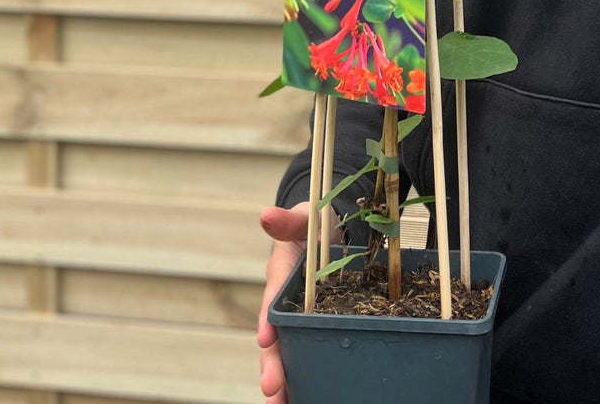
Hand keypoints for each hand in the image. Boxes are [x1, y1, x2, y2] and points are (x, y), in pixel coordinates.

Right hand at [257, 202, 309, 403]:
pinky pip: (311, 352)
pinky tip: (311, 397)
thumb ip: (288, 221)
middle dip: (272, 366)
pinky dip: (308, 376)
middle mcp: (285, 304)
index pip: (270, 302)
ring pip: (289, 354)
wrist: (333, 230)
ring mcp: (300, 318)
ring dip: (286, 381)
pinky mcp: (318, 325)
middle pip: (275, 340)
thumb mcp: (304, 219)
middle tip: (271, 391)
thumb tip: (265, 214)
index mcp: (280, 278)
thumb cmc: (315, 223)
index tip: (265, 339)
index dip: (268, 321)